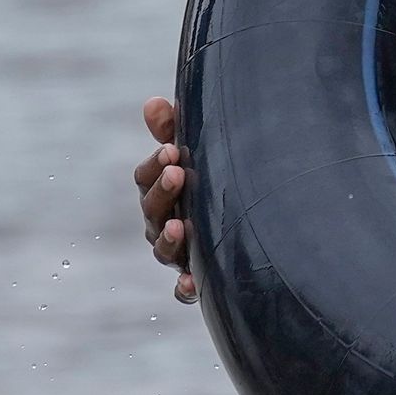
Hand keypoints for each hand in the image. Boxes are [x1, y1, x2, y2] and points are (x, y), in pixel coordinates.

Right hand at [135, 96, 195, 303]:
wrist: (250, 219)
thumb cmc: (212, 176)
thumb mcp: (195, 150)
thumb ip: (173, 129)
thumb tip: (153, 103)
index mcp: (161, 190)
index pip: (145, 178)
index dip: (155, 164)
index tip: (172, 149)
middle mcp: (163, 222)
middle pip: (151, 210)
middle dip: (163, 191)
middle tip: (177, 171)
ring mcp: (178, 252)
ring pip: (163, 249)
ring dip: (168, 238)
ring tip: (180, 226)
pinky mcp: (196, 277)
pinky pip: (184, 290)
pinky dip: (186, 287)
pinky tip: (193, 283)